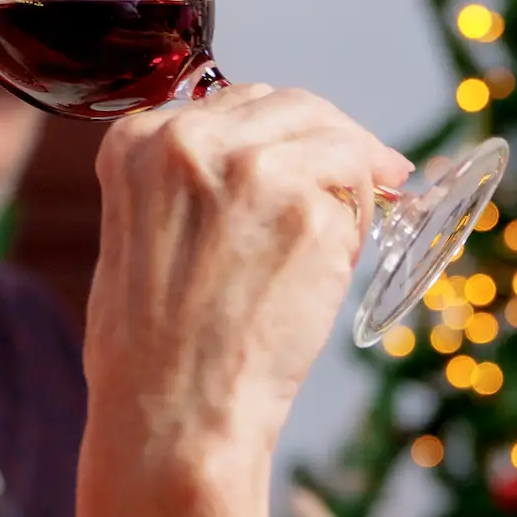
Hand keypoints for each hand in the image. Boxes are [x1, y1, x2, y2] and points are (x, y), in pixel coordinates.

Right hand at [82, 85, 411, 477]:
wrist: (173, 414)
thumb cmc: (153, 347)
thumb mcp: (140, 233)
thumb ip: (191, 181)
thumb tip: (273, 161)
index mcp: (139, 140)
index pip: (237, 102)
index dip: (284, 132)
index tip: (315, 153)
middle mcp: (191, 139)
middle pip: (294, 106)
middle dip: (333, 142)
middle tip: (377, 174)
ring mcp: (254, 170)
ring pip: (337, 141)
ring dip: (352, 184)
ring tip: (338, 243)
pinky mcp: (309, 211)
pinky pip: (361, 197)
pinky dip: (359, 230)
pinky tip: (329, 274)